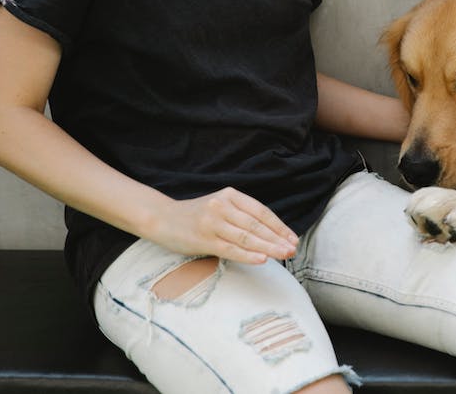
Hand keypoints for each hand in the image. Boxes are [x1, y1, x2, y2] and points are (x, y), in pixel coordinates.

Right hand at [148, 187, 298, 263]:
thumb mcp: (220, 206)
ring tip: (284, 255)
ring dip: (268, 248)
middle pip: (256, 225)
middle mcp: (222, 206)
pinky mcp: (204, 239)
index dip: (279, 226)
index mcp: (230, 195)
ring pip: (247, 237)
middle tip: (293, 250)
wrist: (163, 218)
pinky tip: (262, 259)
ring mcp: (212, 222)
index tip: (292, 239)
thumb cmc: (197, 216)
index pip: (261, 211)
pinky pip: (231, 249)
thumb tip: (272, 235)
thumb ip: (242, 215)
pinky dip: (248, 255)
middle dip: (278, 239)